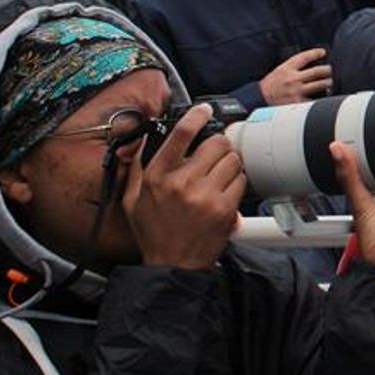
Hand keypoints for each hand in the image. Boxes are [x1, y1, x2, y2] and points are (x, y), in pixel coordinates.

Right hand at [123, 105, 244, 268]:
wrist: (173, 264)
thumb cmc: (154, 232)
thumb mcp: (133, 199)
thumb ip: (137, 167)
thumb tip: (145, 140)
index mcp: (157, 176)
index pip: (180, 135)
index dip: (195, 116)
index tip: (203, 110)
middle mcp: (181, 183)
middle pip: (216, 143)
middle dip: (218, 146)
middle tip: (214, 155)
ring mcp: (205, 196)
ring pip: (233, 160)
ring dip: (229, 164)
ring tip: (218, 176)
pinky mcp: (224, 209)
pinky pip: (241, 181)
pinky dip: (237, 182)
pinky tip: (225, 191)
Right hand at [259, 48, 331, 104]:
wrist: (260, 98)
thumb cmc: (271, 84)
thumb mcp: (280, 70)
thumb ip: (293, 67)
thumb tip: (310, 64)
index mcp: (287, 68)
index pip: (304, 57)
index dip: (315, 53)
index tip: (322, 52)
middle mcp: (293, 79)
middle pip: (317, 71)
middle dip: (327, 70)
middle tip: (329, 70)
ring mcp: (296, 91)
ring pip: (319, 85)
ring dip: (327, 83)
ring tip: (329, 82)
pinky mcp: (298, 102)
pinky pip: (314, 99)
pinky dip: (319, 97)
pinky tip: (323, 96)